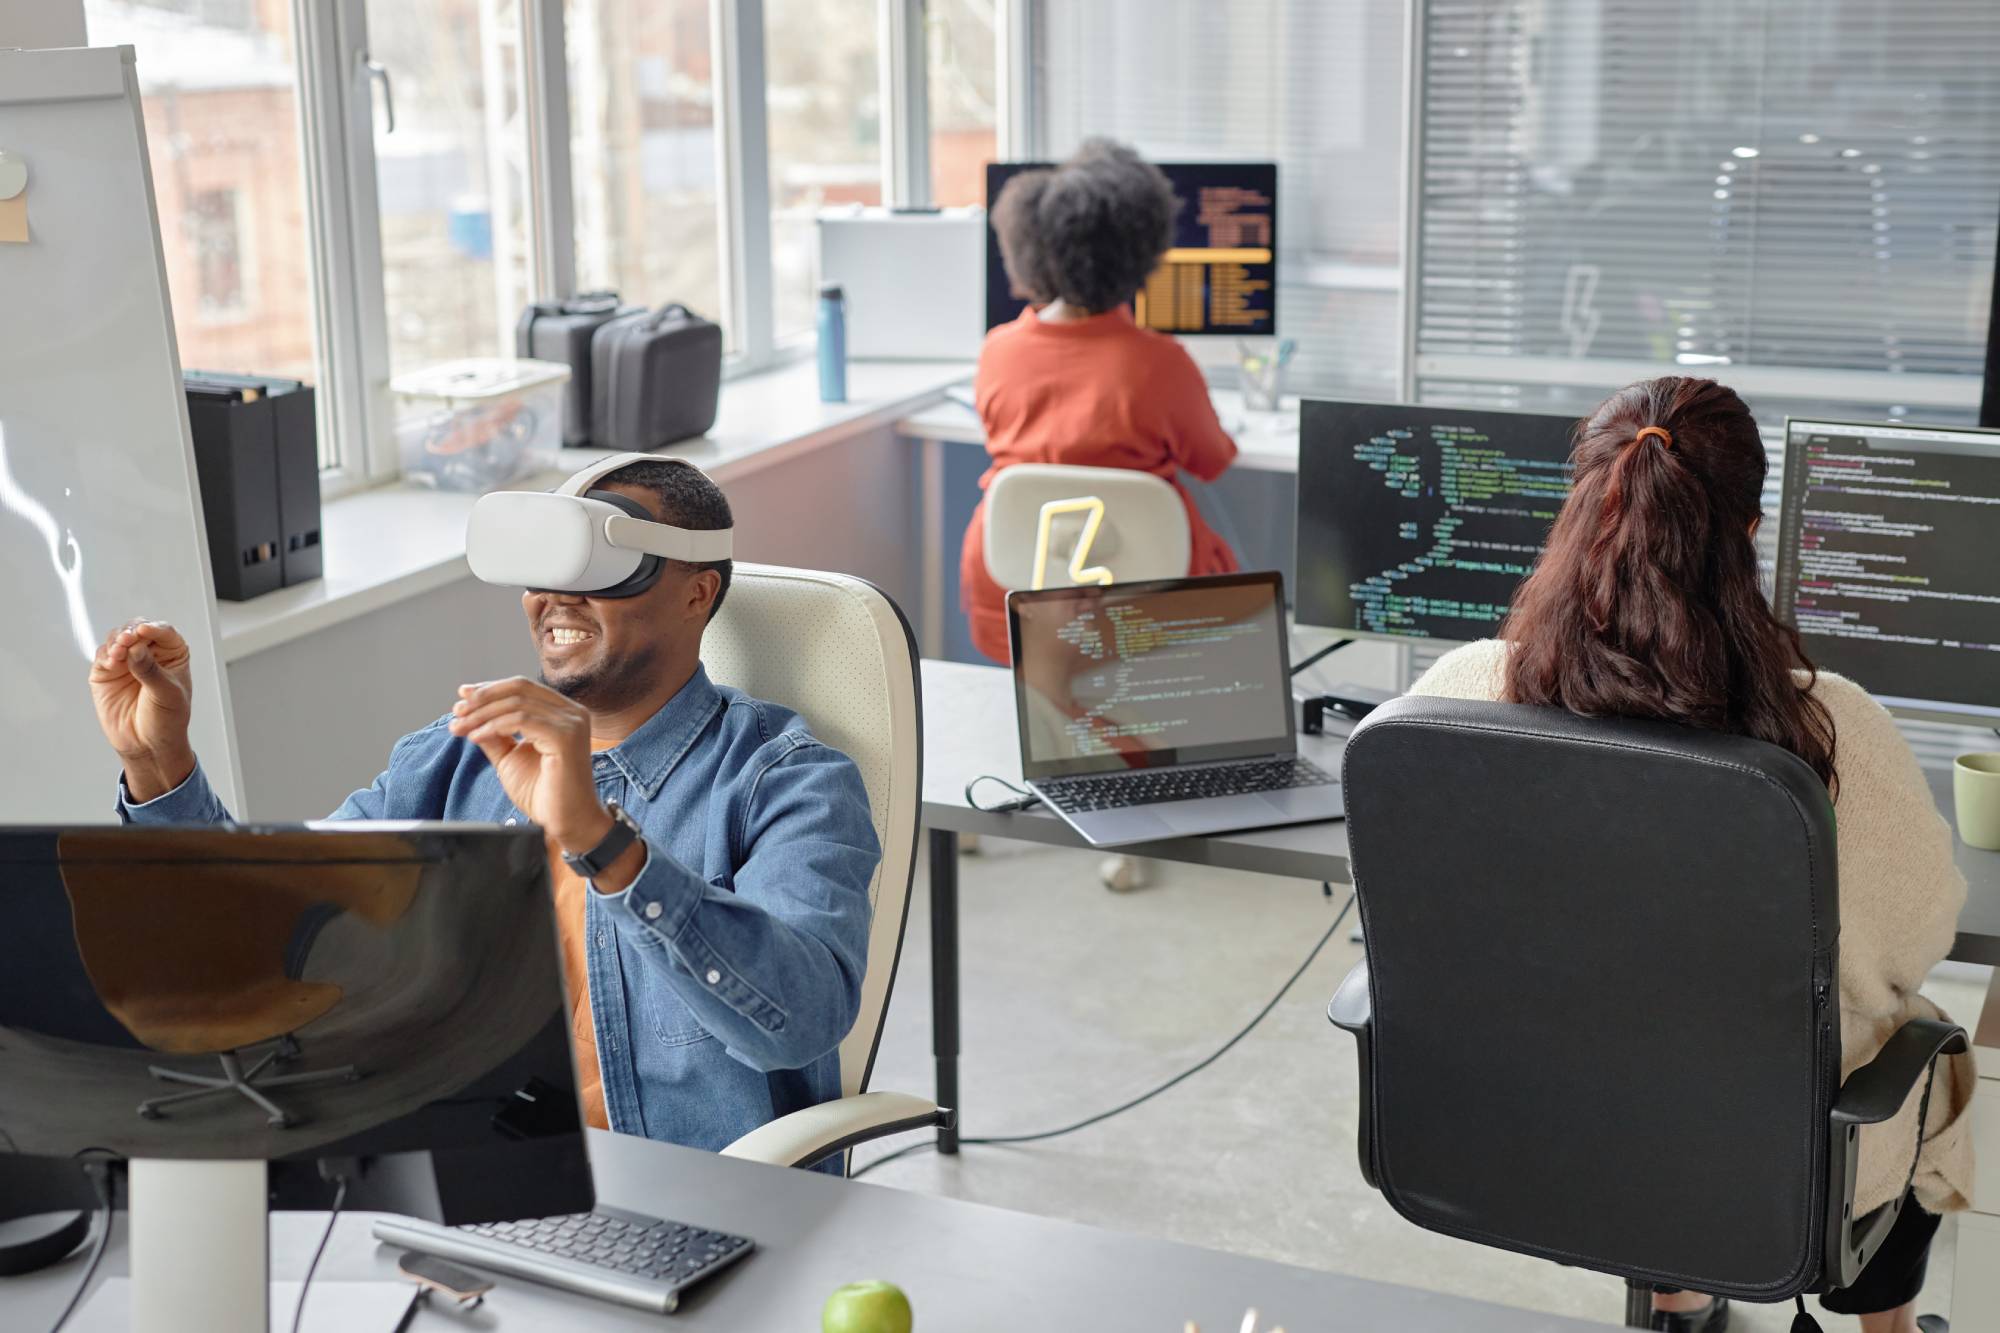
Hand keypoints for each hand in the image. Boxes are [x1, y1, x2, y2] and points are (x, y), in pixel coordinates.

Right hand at [91, 619, 196, 801]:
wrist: (147, 745)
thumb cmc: (167, 719)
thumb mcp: (166, 694)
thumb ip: (150, 670)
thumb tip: (135, 647)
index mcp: (172, 654)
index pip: (163, 631)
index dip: (153, 628)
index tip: (144, 630)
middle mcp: (148, 653)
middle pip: (136, 628)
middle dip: (130, 631)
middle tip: (127, 639)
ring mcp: (126, 661)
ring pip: (117, 639)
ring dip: (116, 641)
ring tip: (119, 652)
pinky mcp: (107, 672)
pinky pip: (103, 656)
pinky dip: (105, 655)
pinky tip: (112, 661)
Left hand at [449, 677, 610, 851]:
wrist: (565, 823)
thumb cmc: (543, 794)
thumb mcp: (509, 757)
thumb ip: (494, 734)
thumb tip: (469, 715)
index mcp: (562, 713)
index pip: (523, 687)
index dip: (490, 689)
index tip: (462, 696)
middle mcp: (571, 713)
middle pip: (519, 688)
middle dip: (482, 698)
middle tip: (456, 711)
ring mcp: (571, 723)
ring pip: (517, 703)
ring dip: (482, 714)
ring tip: (460, 728)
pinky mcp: (566, 736)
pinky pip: (522, 720)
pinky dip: (493, 726)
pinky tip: (476, 737)